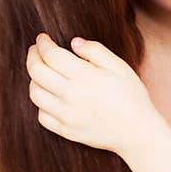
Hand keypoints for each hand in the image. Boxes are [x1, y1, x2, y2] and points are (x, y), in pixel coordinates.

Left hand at [26, 34, 155, 155]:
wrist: (138, 132)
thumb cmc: (132, 97)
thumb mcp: (119, 67)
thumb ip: (96, 51)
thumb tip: (74, 43)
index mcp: (84, 77)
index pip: (51, 55)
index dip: (42, 44)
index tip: (42, 39)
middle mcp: (71, 96)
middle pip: (37, 72)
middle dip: (33, 56)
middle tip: (36, 50)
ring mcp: (67, 116)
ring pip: (35, 94)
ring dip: (34, 80)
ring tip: (42, 72)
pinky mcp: (66, 131)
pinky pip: (42, 116)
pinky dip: (41, 104)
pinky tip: (50, 96)